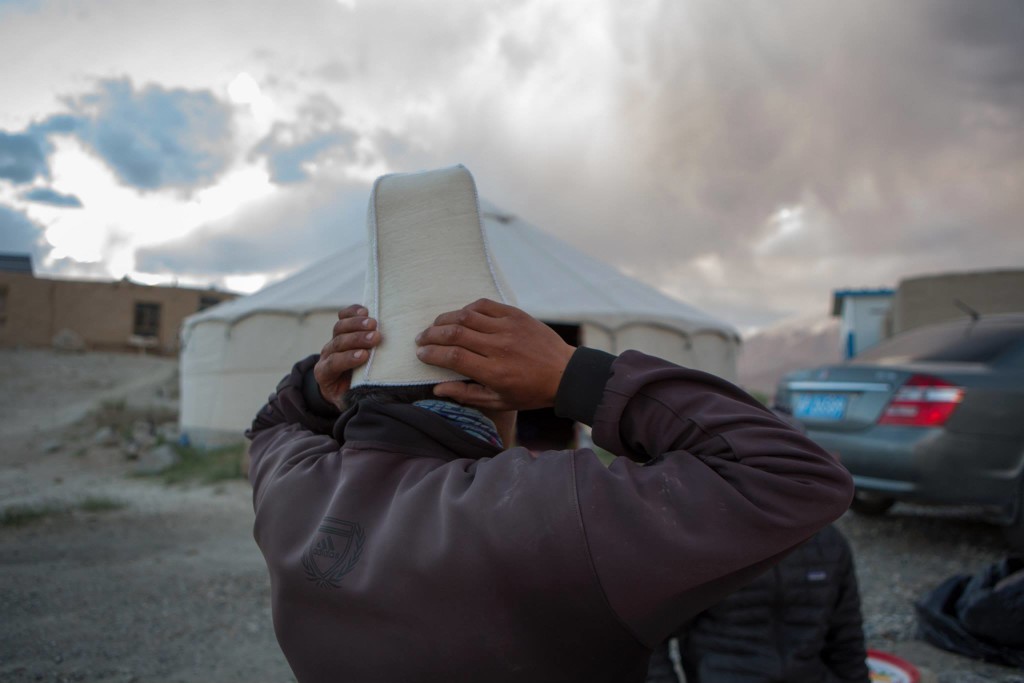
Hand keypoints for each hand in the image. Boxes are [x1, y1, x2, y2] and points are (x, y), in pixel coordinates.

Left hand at [314, 305, 379, 408]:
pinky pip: (343, 318)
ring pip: (339, 328)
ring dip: (357, 324)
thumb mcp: (350, 402)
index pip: (332, 364)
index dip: (347, 359)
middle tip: (375, 337)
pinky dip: (352, 312)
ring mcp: (334, 342)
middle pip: (337, 343)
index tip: (364, 356)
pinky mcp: (342, 331)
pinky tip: (365, 310)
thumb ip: (356, 399)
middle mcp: (327, 355)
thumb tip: (373, 397)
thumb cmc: (350, 395)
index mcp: (325, 374)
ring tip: (374, 323)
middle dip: (356, 339)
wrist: (342, 386)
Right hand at [415, 299, 574, 410]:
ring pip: (467, 316)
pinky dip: (468, 309)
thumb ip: (467, 394)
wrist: (565, 374)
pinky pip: (485, 305)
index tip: (420, 354)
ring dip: (445, 319)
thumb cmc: (531, 392)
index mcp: (495, 371)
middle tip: (420, 339)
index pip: (453, 357)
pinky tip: (460, 316)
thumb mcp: (499, 402)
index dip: (432, 354)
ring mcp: (508, 328)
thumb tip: (437, 388)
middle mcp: (500, 347)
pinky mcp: (516, 315)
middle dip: (431, 335)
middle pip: (455, 333)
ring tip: (434, 326)